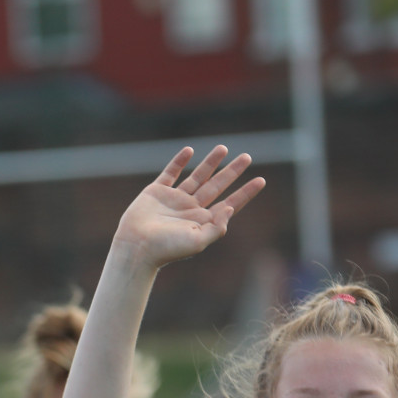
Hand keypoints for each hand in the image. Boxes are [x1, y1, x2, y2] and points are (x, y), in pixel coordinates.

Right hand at [111, 146, 264, 269]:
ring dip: (210, 162)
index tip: (261, 180)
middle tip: (247, 157)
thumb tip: (230, 207)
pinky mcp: (156, 192)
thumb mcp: (198, 242)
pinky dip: (179, 162)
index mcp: (202, 221)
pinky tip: (189, 151)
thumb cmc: (166, 249)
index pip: (230, 204)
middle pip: (217, 186)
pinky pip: (170, 173)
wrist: (136, 247)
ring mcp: (174, 199)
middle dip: (232, 172)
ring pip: (197, 176)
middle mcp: (190, 209)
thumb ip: (217, 226)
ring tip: (224, 148)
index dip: (246, 193)